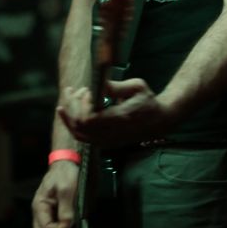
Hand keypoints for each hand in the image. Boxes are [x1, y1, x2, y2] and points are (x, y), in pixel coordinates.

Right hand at [32, 160, 78, 227]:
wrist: (65, 164)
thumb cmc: (64, 173)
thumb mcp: (67, 190)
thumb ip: (65, 209)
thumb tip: (65, 226)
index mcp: (40, 206)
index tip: (68, 224)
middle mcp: (39, 211)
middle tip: (68, 227)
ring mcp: (44, 212)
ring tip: (68, 221)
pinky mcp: (50, 211)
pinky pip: (52, 225)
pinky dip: (60, 226)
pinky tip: (67, 218)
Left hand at [57, 78, 175, 148]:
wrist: (158, 122)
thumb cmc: (148, 102)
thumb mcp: (137, 87)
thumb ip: (116, 87)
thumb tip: (99, 84)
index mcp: (120, 120)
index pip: (90, 118)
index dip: (83, 104)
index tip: (88, 91)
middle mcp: (111, 134)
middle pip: (80, 126)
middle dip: (72, 105)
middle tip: (72, 90)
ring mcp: (107, 141)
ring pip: (78, 133)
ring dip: (69, 114)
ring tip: (68, 97)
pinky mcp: (105, 143)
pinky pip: (82, 137)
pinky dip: (73, 124)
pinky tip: (68, 111)